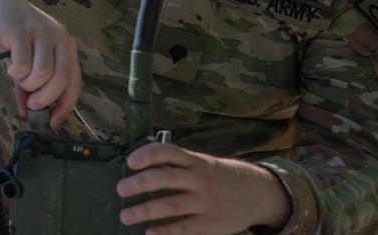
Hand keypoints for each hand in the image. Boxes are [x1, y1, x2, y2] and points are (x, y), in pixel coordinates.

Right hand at [0, 0, 80, 127]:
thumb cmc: (14, 33)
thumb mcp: (27, 58)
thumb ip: (29, 84)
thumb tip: (28, 113)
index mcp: (66, 45)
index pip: (74, 82)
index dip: (65, 106)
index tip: (52, 122)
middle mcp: (59, 37)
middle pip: (61, 79)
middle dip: (45, 98)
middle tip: (31, 104)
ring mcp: (41, 32)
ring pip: (42, 74)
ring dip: (27, 84)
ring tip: (18, 77)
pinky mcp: (22, 30)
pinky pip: (23, 64)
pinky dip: (15, 73)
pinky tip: (10, 66)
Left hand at [116, 141, 291, 233]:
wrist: (256, 192)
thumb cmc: (218, 177)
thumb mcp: (200, 164)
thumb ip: (175, 166)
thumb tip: (140, 169)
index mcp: (194, 161)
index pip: (168, 151)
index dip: (148, 154)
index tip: (131, 161)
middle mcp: (199, 178)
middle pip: (167, 177)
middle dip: (141, 183)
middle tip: (121, 189)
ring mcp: (206, 201)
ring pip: (172, 204)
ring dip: (146, 210)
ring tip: (126, 216)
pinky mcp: (212, 223)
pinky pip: (185, 227)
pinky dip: (166, 231)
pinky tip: (150, 232)